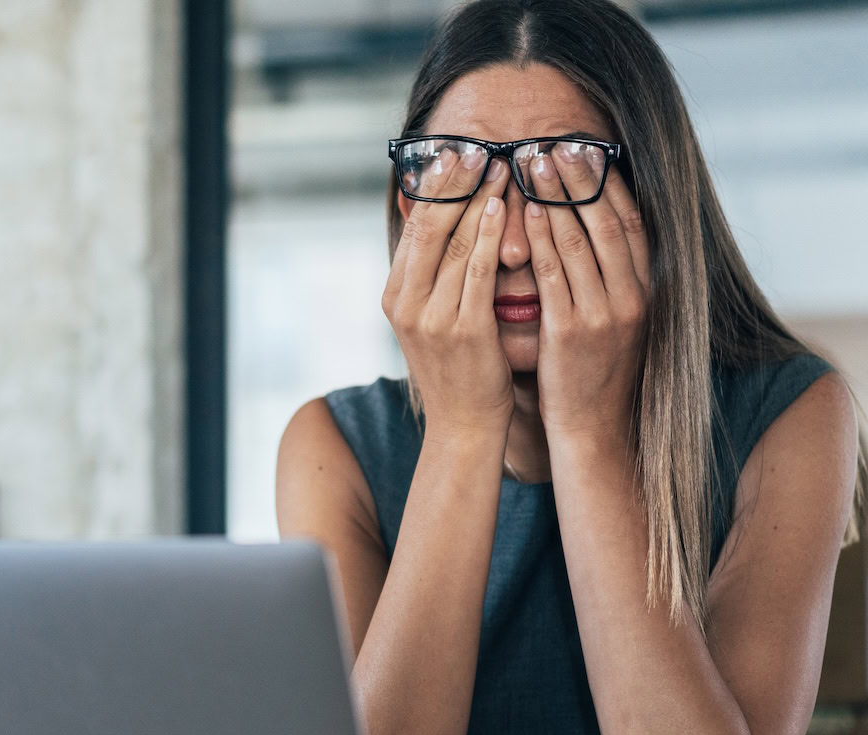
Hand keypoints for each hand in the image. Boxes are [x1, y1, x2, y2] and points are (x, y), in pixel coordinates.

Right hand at [382, 149, 513, 438]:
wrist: (464, 425)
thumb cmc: (456, 369)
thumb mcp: (431, 319)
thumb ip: (432, 276)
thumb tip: (442, 225)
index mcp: (394, 296)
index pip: (414, 228)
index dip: (435, 187)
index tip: (455, 152)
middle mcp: (406, 303)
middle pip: (430, 227)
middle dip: (455, 182)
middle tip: (478, 145)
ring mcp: (432, 317)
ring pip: (456, 243)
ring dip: (480, 198)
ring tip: (501, 165)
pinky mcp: (464, 330)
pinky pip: (478, 271)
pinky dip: (491, 235)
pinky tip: (504, 207)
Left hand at [521, 143, 650, 443]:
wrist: (593, 429)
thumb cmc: (593, 374)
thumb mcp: (613, 323)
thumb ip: (606, 280)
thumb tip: (589, 236)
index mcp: (644, 291)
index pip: (630, 222)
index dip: (609, 183)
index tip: (588, 149)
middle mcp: (632, 297)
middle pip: (606, 222)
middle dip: (579, 178)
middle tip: (554, 141)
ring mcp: (605, 314)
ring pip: (581, 241)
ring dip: (556, 196)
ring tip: (533, 161)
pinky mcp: (573, 332)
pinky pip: (555, 275)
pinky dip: (543, 239)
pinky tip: (527, 212)